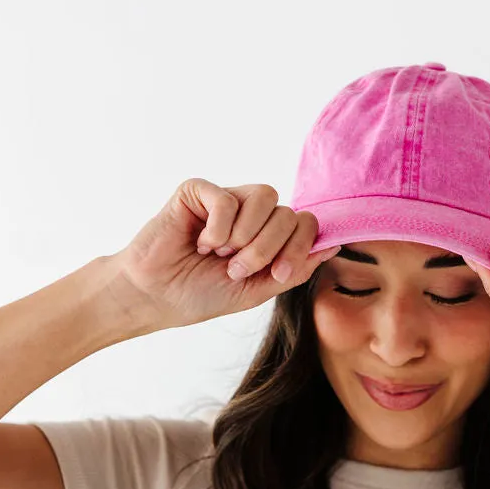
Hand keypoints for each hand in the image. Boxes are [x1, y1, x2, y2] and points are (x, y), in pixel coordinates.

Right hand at [104, 180, 340, 328]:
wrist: (156, 297)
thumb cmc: (201, 294)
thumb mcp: (257, 290)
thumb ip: (294, 269)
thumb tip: (333, 244)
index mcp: (269, 234)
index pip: (306, 222)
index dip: (299, 247)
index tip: (275, 274)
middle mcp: (251, 213)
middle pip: (288, 212)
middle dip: (267, 249)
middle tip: (236, 269)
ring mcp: (226, 199)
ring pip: (265, 196)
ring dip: (247, 236)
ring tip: (221, 254)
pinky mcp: (198, 191)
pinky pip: (228, 197)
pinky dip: (218, 228)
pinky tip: (200, 243)